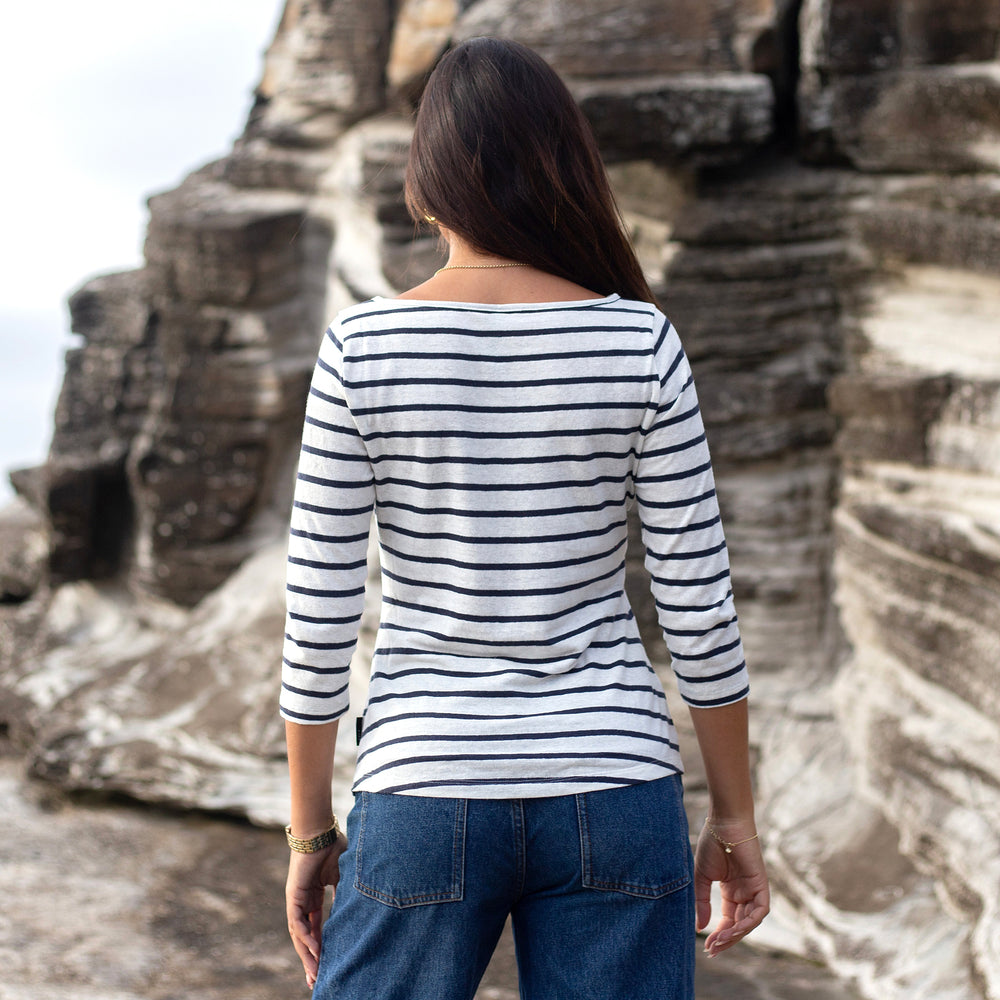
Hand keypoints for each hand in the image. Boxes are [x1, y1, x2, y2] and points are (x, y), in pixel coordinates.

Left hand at [285, 834, 347, 989]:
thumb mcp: (343, 877)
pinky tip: (313, 949)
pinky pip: (296, 921)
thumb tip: (354, 914)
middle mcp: (303, 901)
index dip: (321, 947)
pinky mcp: (293, 895)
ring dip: (307, 953)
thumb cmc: (333, 847)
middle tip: (316, 979)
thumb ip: (344, 896)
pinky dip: (304, 936)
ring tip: (315, 972)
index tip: (327, 965)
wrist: (321, 831)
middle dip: (311, 958)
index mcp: (314, 897)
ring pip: (299, 933)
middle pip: (305, 936)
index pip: (315, 929)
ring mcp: (296, 899)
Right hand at [694, 819, 769, 956]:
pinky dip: (748, 922)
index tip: (706, 945)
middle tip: (712, 950)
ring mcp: (754, 889)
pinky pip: (760, 911)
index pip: (728, 920)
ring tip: (719, 941)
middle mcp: (744, 893)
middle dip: (727, 939)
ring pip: (750, 921)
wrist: (723, 823)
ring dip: (736, 934)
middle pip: (739, 925)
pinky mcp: (762, 884)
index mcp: (731, 891)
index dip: (719, 934)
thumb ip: (702, 901)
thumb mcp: (702, 877)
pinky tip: (733, 929)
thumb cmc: (712, 844)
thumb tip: (699, 927)